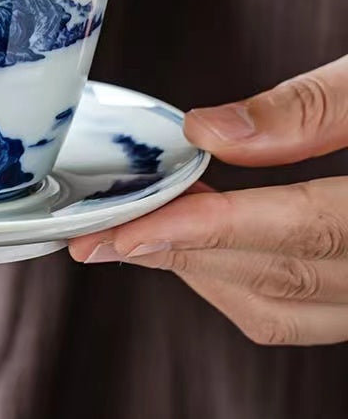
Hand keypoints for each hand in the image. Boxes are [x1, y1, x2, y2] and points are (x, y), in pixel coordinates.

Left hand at [70, 59, 347, 344]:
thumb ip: (314, 108)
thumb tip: (209, 131)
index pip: (299, 231)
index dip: (204, 232)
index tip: (124, 231)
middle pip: (280, 277)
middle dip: (180, 253)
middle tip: (103, 231)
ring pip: (285, 308)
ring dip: (204, 271)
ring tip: (141, 232)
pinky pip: (302, 310)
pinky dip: (239, 281)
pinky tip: (201, 243)